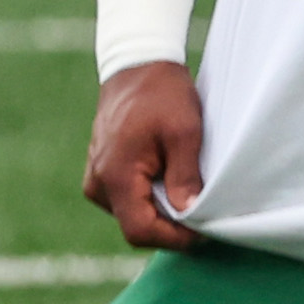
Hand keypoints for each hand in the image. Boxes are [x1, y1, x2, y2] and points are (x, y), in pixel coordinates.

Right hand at [83, 61, 207, 250]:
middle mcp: (98, 184)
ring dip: (163, 211)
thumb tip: (189, 214)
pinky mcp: (103, 173)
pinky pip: (129, 199)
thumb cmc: (162, 94)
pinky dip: (153, 197)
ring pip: (133, 214)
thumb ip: (185, 175)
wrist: (137, 66)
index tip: (204, 230)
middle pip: (137, 226)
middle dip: (172, 226)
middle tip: (206, 213)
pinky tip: (175, 182)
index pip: (140, 230)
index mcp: (114, 176)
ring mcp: (97, 180)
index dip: (174, 238)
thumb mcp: (184, 131)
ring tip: (191, 192)